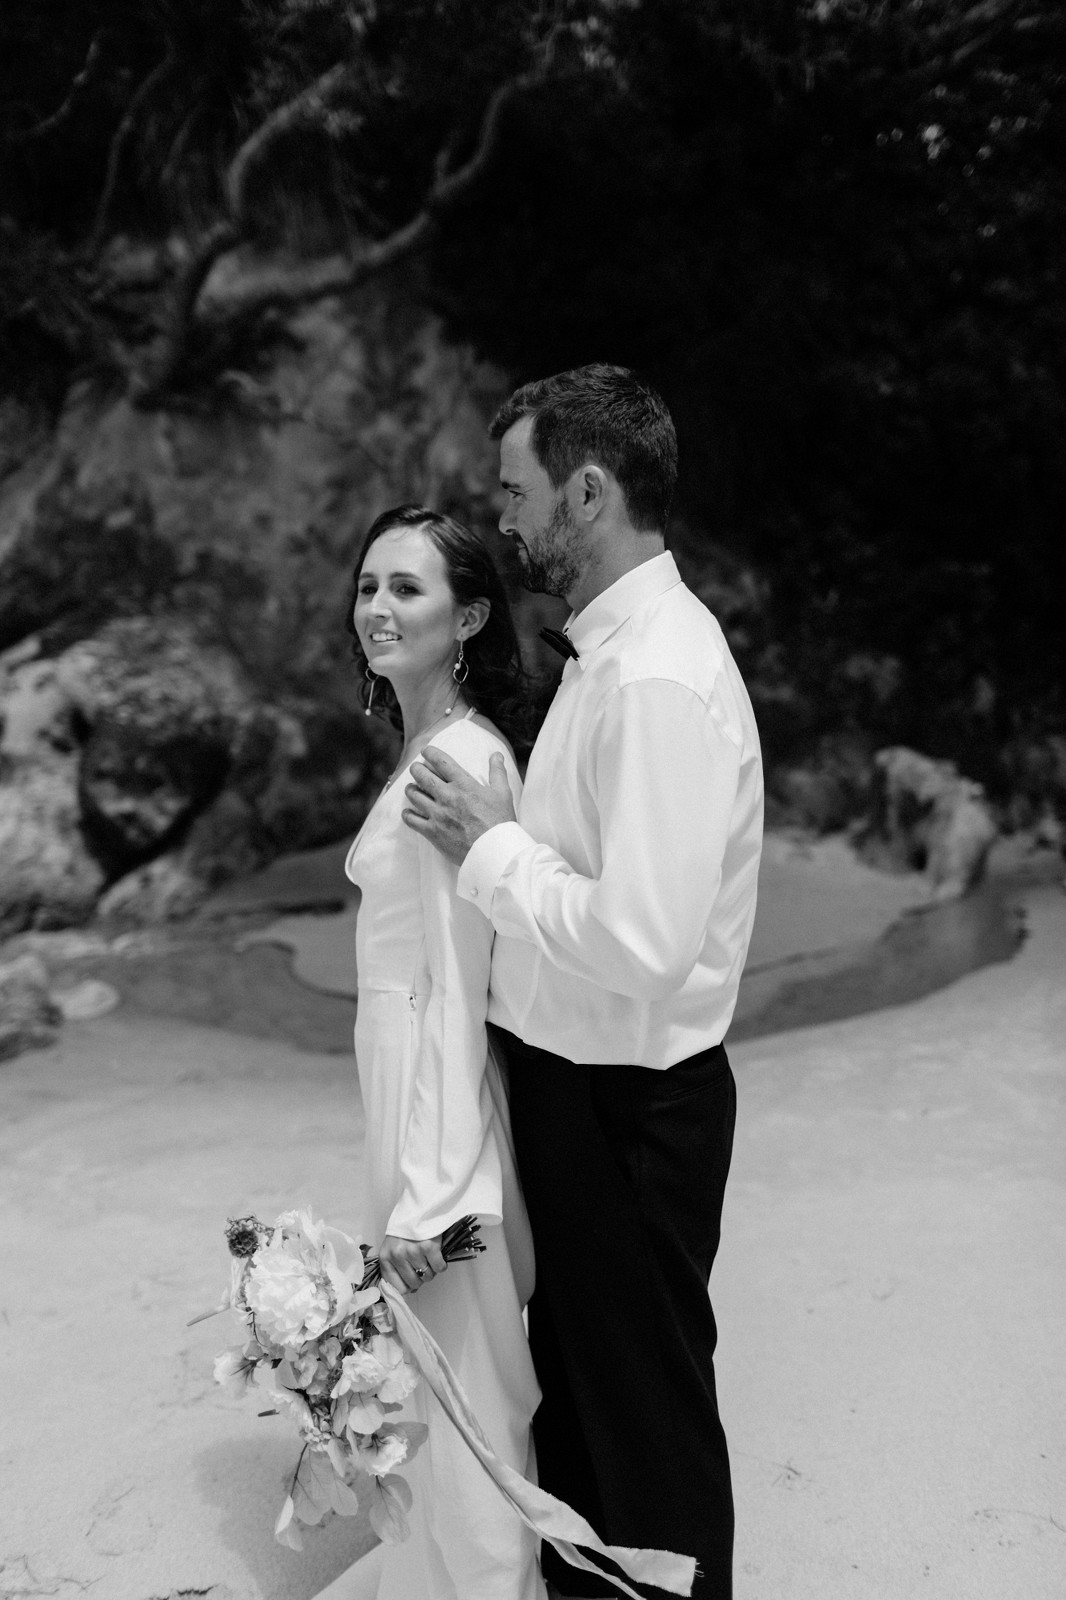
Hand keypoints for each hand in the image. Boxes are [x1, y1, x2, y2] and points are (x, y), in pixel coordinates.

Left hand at [377, 1233, 446, 1295]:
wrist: (419, 1208)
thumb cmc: (405, 1230)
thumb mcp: (393, 1247)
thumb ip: (396, 1268)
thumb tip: (409, 1291)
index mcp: (386, 1257)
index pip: (395, 1287)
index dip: (406, 1287)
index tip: (412, 1281)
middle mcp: (398, 1256)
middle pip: (413, 1283)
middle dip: (420, 1278)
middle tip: (422, 1266)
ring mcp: (413, 1252)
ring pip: (427, 1276)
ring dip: (431, 1270)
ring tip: (429, 1259)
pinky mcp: (429, 1247)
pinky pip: (439, 1268)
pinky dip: (441, 1265)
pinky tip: (438, 1256)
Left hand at [402, 746, 516, 864]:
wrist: (495, 852)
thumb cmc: (500, 822)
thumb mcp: (503, 793)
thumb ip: (497, 772)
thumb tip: (496, 755)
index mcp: (464, 784)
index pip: (441, 761)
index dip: (430, 753)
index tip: (425, 751)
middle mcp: (448, 796)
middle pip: (421, 775)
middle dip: (416, 769)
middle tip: (416, 769)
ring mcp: (438, 814)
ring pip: (414, 795)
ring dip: (411, 789)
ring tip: (412, 788)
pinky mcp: (432, 832)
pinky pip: (411, 819)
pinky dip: (407, 814)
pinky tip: (408, 812)